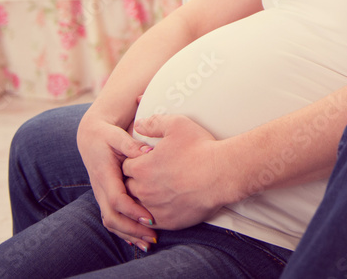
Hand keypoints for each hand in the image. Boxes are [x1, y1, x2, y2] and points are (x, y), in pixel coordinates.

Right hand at [76, 113, 156, 248]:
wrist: (90, 138)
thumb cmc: (106, 135)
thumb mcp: (116, 135)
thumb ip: (130, 144)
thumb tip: (148, 151)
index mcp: (104, 175)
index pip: (116, 199)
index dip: (132, 211)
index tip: (150, 218)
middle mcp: (100, 189)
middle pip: (112, 217)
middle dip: (132, 230)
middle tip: (152, 236)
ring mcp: (101, 195)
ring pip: (111, 222)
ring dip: (129, 234)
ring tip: (149, 242)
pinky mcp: (106, 198)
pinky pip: (112, 219)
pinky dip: (125, 231)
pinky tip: (139, 239)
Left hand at [124, 114, 238, 229]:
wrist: (221, 174)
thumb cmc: (200, 149)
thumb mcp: (176, 125)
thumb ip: (154, 123)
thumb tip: (139, 124)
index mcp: (142, 167)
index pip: (126, 166)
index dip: (135, 162)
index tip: (144, 161)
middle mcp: (144, 189)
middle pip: (129, 186)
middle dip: (136, 180)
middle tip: (150, 175)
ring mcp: (154, 207)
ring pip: (137, 205)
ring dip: (143, 198)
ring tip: (156, 191)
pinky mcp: (167, 221)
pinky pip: (151, 222)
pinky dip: (153, 214)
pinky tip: (162, 206)